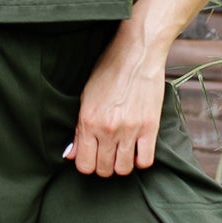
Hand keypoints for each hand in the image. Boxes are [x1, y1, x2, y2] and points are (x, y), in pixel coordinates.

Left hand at [64, 27, 169, 176]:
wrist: (137, 53)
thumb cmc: (109, 70)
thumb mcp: (86, 97)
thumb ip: (78, 129)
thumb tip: (71, 154)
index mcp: (88, 121)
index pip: (84, 164)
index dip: (88, 165)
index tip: (93, 157)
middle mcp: (107, 129)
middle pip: (104, 169)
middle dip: (104, 166)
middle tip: (108, 155)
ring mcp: (130, 129)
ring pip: (124, 169)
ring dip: (122, 164)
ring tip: (123, 152)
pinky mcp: (150, 127)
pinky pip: (146, 160)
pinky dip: (141, 160)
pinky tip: (138, 149)